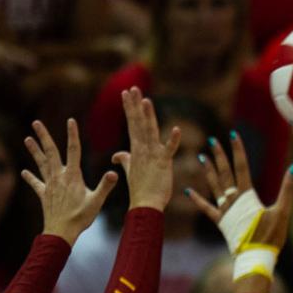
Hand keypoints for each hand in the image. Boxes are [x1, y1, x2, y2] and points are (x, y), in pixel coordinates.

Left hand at [22, 118, 118, 245]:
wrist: (61, 231)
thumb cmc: (81, 217)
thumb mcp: (97, 201)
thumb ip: (105, 186)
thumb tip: (114, 172)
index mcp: (73, 176)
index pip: (74, 150)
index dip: (72, 134)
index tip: (71, 120)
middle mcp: (59, 176)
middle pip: (51, 152)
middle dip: (44, 136)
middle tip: (36, 122)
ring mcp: (49, 185)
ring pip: (41, 163)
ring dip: (34, 151)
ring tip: (27, 138)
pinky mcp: (44, 195)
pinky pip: (36, 184)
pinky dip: (30, 177)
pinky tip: (23, 172)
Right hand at [112, 87, 180, 211]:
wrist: (145, 205)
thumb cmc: (140, 189)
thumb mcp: (130, 171)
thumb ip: (125, 160)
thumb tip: (116, 156)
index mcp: (136, 149)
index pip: (132, 124)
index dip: (130, 108)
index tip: (126, 93)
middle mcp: (143, 149)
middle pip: (138, 123)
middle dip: (135, 105)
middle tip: (132, 88)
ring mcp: (153, 155)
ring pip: (150, 131)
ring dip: (149, 116)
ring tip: (146, 99)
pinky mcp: (164, 163)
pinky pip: (169, 149)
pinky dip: (173, 140)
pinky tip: (177, 129)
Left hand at [187, 132, 292, 249]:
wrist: (255, 258)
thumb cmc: (270, 237)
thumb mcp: (282, 212)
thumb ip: (287, 190)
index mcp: (247, 195)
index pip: (242, 166)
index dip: (238, 149)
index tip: (233, 134)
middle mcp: (233, 200)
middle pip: (225, 172)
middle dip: (219, 155)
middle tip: (212, 140)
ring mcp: (225, 211)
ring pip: (214, 186)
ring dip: (208, 171)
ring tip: (201, 157)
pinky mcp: (221, 222)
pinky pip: (207, 209)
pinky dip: (197, 200)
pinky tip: (188, 191)